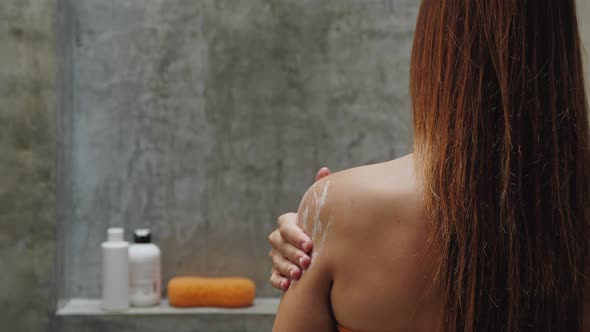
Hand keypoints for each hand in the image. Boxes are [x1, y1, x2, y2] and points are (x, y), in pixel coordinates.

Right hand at [268, 167, 330, 290]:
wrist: (319, 255)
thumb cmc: (319, 230)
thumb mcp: (319, 214)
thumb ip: (319, 194)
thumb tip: (324, 169)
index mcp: (288, 223)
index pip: (285, 225)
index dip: (295, 235)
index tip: (310, 244)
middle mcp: (279, 240)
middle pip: (280, 244)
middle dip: (293, 253)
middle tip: (307, 262)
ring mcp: (276, 257)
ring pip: (277, 261)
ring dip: (287, 268)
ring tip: (299, 275)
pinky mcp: (277, 273)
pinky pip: (273, 277)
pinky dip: (278, 281)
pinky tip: (288, 285)